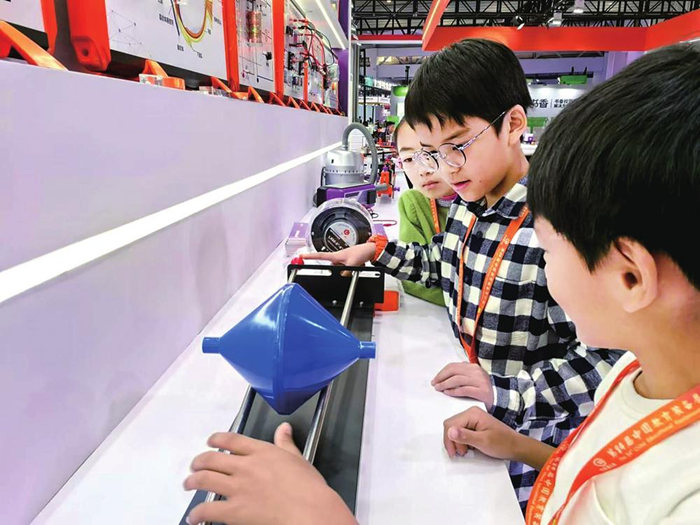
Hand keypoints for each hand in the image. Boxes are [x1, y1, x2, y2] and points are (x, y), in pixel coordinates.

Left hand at [184, 423, 355, 524]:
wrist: (310, 511)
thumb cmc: (309, 486)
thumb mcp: (298, 458)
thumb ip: (286, 443)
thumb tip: (284, 427)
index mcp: (261, 451)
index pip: (231, 440)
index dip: (216, 439)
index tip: (209, 441)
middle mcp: (245, 466)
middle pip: (212, 459)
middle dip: (199, 461)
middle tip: (195, 466)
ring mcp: (238, 488)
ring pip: (205, 479)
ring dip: (192, 481)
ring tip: (188, 484)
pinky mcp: (235, 511)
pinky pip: (208, 510)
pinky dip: (197, 514)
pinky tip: (193, 517)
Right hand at [300, 242, 375, 267]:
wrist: (371, 251)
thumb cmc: (361, 252)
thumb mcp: (352, 264)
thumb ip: (346, 272)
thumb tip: (342, 276)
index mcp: (336, 256)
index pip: (320, 256)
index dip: (309, 256)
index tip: (300, 256)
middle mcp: (338, 258)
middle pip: (331, 267)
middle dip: (337, 271)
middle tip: (347, 267)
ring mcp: (343, 261)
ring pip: (339, 270)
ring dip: (346, 271)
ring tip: (355, 266)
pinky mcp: (348, 264)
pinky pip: (346, 271)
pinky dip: (351, 270)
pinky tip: (357, 267)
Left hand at [431, 362, 493, 409]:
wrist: (500, 398)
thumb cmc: (484, 389)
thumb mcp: (475, 377)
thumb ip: (464, 372)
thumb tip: (448, 371)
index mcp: (473, 367)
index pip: (453, 366)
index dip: (442, 372)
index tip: (435, 379)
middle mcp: (476, 372)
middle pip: (453, 371)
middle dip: (441, 377)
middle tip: (434, 384)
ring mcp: (479, 381)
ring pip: (457, 380)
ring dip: (445, 384)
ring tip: (439, 389)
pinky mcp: (481, 391)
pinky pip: (463, 390)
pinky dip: (453, 391)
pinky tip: (447, 393)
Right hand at [442, 406, 520, 459]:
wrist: (516, 446)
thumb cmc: (503, 443)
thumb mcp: (483, 441)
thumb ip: (465, 436)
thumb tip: (450, 431)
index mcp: (472, 413)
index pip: (451, 424)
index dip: (449, 439)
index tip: (454, 453)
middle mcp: (471, 413)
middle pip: (451, 425)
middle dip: (452, 441)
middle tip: (461, 453)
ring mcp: (472, 418)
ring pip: (455, 429)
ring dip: (457, 442)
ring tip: (466, 451)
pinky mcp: (474, 424)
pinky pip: (461, 431)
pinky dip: (462, 441)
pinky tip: (468, 447)